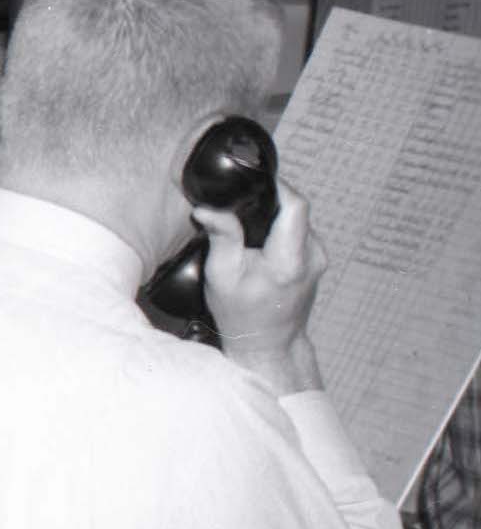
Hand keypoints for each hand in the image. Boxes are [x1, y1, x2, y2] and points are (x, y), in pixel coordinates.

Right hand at [200, 180, 323, 372]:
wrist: (269, 343)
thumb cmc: (242, 313)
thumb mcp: (222, 276)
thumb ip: (221, 237)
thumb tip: (208, 208)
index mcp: (289, 259)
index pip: (295, 205)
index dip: (277, 188)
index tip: (253, 185)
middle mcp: (313, 255)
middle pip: (296, 210)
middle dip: (270, 204)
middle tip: (243, 211)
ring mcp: (320, 257)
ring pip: (298, 220)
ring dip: (275, 219)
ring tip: (250, 234)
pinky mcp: (318, 259)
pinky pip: (300, 232)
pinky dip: (281, 232)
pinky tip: (261, 247)